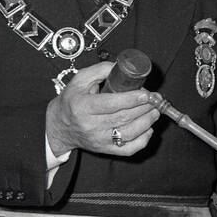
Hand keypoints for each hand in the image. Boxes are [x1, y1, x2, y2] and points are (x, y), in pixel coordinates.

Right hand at [45, 61, 159, 156]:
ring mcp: (99, 140)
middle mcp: (90, 126)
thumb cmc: (72, 101)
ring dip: (147, 121)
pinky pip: (129, 149)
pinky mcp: (105, 150)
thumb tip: (122, 66)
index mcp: (82, 107)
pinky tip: (148, 128)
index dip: (131, 99)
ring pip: (129, 133)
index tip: (146, 93)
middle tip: (156, 99)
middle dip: (144, 108)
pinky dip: (143, 140)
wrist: (60, 126)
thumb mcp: (80, 80)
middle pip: (123, 118)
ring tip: (156, 110)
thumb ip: (100, 70)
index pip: (110, 104)